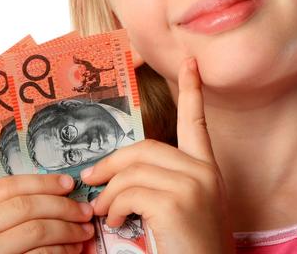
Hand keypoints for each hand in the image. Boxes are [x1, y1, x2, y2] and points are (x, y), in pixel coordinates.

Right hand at [0, 173, 94, 253]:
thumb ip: (8, 212)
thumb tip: (57, 193)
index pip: (6, 187)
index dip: (41, 183)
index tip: (67, 183)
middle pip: (24, 207)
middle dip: (61, 206)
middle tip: (83, 210)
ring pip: (35, 230)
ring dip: (67, 229)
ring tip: (83, 231)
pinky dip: (61, 250)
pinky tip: (73, 249)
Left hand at [80, 57, 234, 252]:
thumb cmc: (189, 248)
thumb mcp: (179, 209)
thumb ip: (159, 183)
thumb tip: (116, 173)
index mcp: (207, 170)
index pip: (196, 122)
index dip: (192, 90)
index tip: (189, 62)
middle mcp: (204, 172)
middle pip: (145, 147)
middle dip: (111, 162)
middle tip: (89, 180)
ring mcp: (194, 185)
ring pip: (133, 170)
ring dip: (108, 193)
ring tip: (103, 212)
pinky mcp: (178, 202)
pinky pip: (130, 191)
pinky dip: (114, 207)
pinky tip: (118, 222)